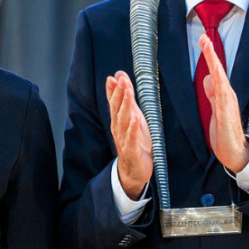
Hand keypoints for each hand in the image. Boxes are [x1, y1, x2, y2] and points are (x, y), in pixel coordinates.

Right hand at [106, 71, 152, 196]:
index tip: (113, 77)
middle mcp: (118, 129)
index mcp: (118, 121)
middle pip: (117, 109)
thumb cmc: (135, 143)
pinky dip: (133, 129)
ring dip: (126, 106)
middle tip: (121, 80)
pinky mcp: (131, 151)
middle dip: (119, 93)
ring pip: (123, 121)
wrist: (133, 171)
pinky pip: (131, 139)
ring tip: (128, 92)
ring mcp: (123, 140)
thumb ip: (128, 101)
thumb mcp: (133, 119)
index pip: (114, 103)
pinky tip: (136, 119)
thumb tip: (121, 79)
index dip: (113, 90)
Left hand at [197, 34, 248, 173]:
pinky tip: (214, 72)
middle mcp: (227, 95)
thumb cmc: (226, 133)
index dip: (209, 56)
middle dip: (211, 53)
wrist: (236, 153)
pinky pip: (222, 94)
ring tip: (208, 48)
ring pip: (221, 78)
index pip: (215, 71)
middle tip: (204, 37)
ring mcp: (228, 103)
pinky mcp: (227, 113)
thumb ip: (212, 94)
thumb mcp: (215, 109)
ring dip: (214, 63)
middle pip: (218, 70)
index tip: (203, 40)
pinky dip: (219, 81)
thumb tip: (206, 78)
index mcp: (223, 94)